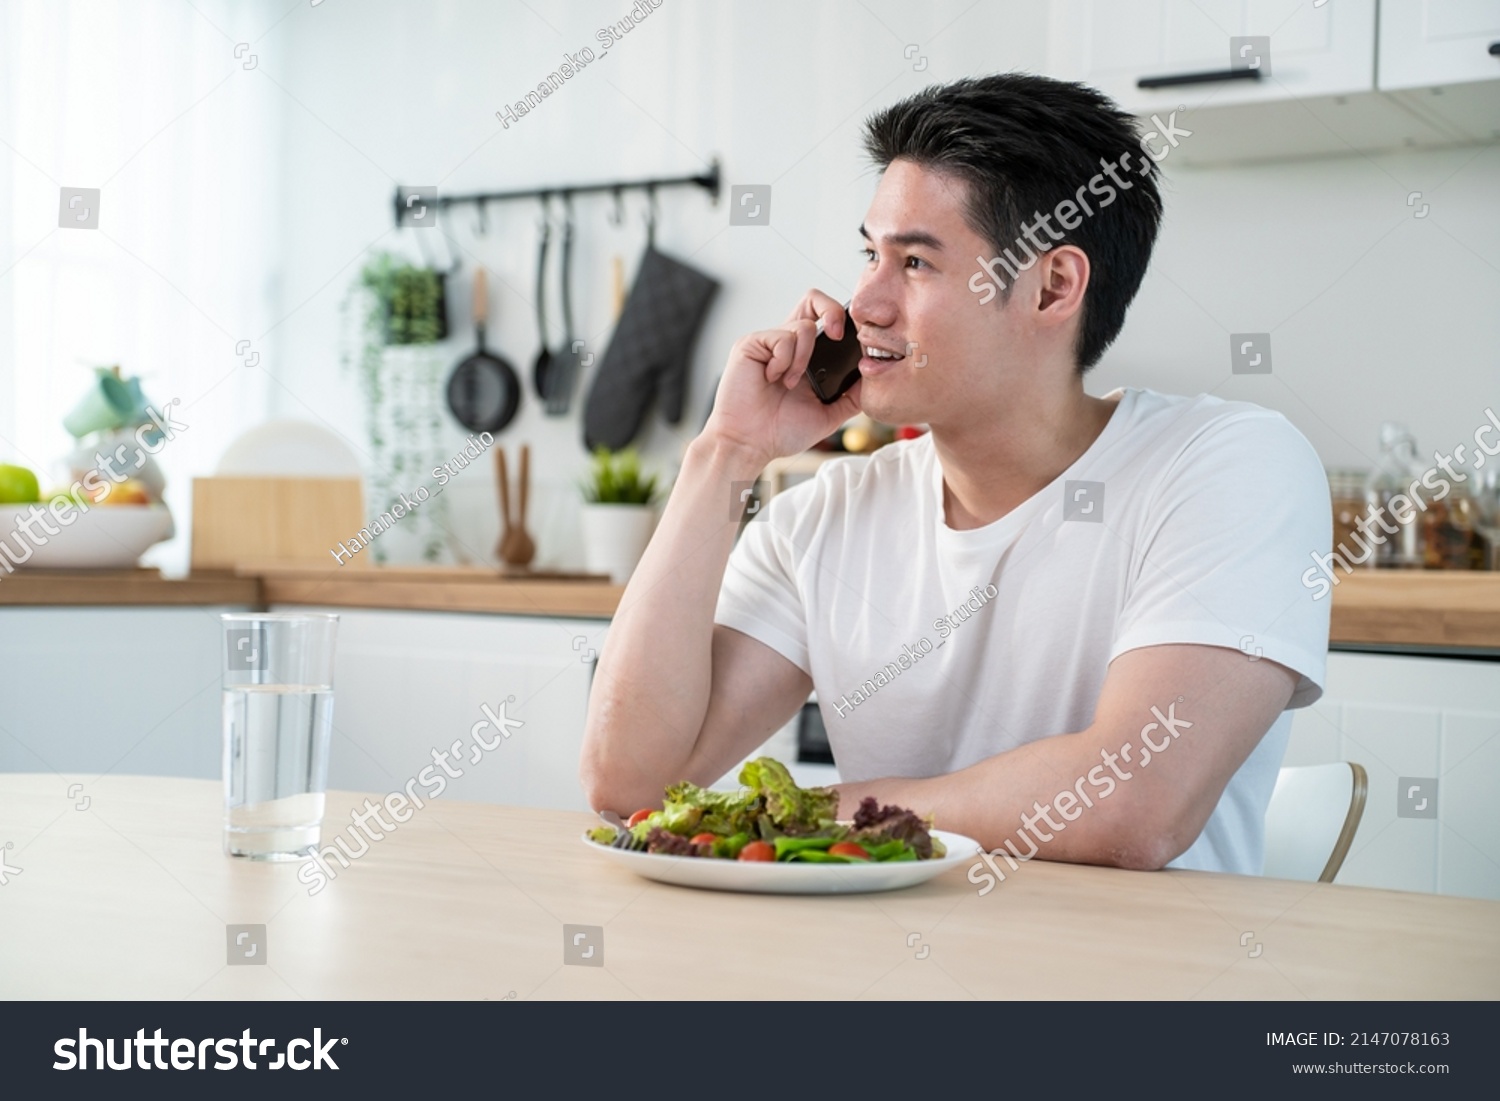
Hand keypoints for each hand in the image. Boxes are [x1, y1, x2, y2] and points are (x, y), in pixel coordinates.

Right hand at [701, 289, 862, 465]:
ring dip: (803, 359)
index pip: (826, 319)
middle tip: (838, 336)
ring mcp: (768, 342)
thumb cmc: (779, 432)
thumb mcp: (827, 414)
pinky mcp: (751, 344)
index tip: (856, 342)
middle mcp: (787, 344)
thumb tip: (875, 380)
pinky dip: (784, 362)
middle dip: (833, 310)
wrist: (749, 445)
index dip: (844, 321)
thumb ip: (851, 397)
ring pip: (803, 326)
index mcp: (804, 357)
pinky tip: (772, 380)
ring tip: (789, 384)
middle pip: (813, 299)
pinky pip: (782, 338)